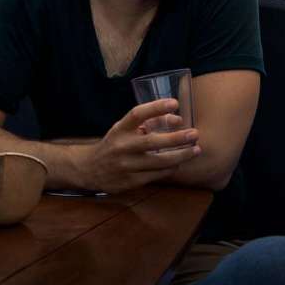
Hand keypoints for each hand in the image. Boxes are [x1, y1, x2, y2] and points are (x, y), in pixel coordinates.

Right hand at [77, 98, 200, 193]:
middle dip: (176, 138)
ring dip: (180, 156)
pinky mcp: (130, 181)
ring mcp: (125, 166)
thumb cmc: (114, 144)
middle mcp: (122, 146)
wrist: (89, 170)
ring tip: (196, 150)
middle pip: (152, 141)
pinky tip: (179, 164)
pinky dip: (170, 169)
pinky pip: (156, 175)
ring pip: (158, 162)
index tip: (174, 102)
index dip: (156, 107)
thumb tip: (178, 118)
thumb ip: (148, 122)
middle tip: (195, 134)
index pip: (137, 114)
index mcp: (120, 129)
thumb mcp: (124, 129)